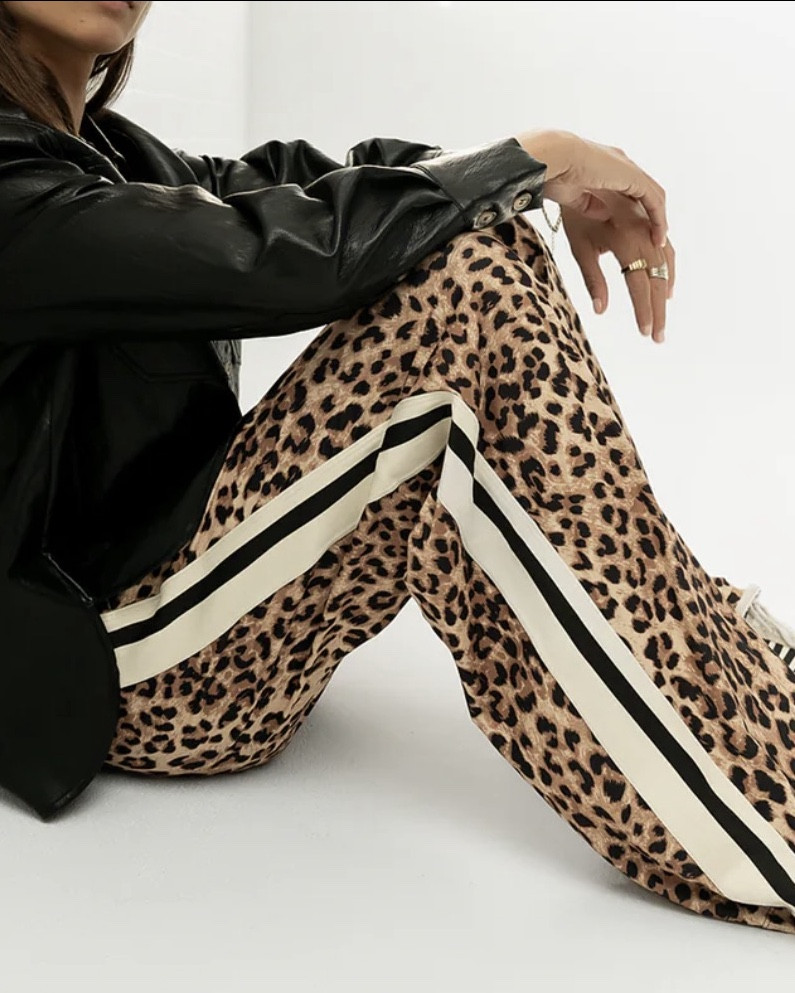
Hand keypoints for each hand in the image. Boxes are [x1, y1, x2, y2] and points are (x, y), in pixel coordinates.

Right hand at [515, 129, 667, 249]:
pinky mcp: (633, 176)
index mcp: (605, 165)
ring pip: (654, 196)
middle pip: (645, 191)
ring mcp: (628, 168)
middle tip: (654, 239)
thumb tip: (605, 215)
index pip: (629, 188)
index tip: (638, 231)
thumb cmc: (552, 176)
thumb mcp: (573, 195)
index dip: (636, 210)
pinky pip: (654, 200)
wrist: (553, 160)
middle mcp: (620, 163)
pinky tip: (657, 238)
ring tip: (658, 243)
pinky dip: (659, 220)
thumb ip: (589, 204)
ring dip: (658, 220)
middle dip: (652, 216)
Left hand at [560, 191, 675, 343]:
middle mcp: (642, 228)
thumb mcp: (580, 246)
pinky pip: (662, 240)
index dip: (645, 309)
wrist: (573, 165)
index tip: (646, 332)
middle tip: (659, 335)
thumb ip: (593, 278)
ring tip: (666, 303)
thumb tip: (602, 311)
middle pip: (657, 275)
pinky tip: (665, 272)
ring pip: (665, 258)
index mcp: (626, 238)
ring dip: (666, 283)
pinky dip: (667, 259)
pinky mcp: (646, 211)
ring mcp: (646, 219)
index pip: (640, 282)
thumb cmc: (571, 210)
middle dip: (658, 307)